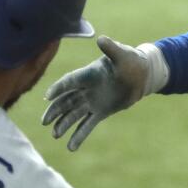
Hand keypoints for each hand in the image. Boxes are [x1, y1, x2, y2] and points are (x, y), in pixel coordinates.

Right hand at [41, 36, 166, 150]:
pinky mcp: (100, 112)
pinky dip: (79, 135)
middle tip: (45, 122)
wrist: (141, 75)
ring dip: (64, 124)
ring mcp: (92, 101)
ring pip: (73, 114)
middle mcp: (86, 89)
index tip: (48, 96)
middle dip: (55, 111)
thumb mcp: (123, 55)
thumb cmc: (131, 61)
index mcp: (89, 74)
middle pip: (66, 101)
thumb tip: (102, 39)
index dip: (59, 88)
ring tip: (55, 135)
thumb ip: (111, 49)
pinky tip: (71, 147)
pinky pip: (86, 125)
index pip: (70, 81)